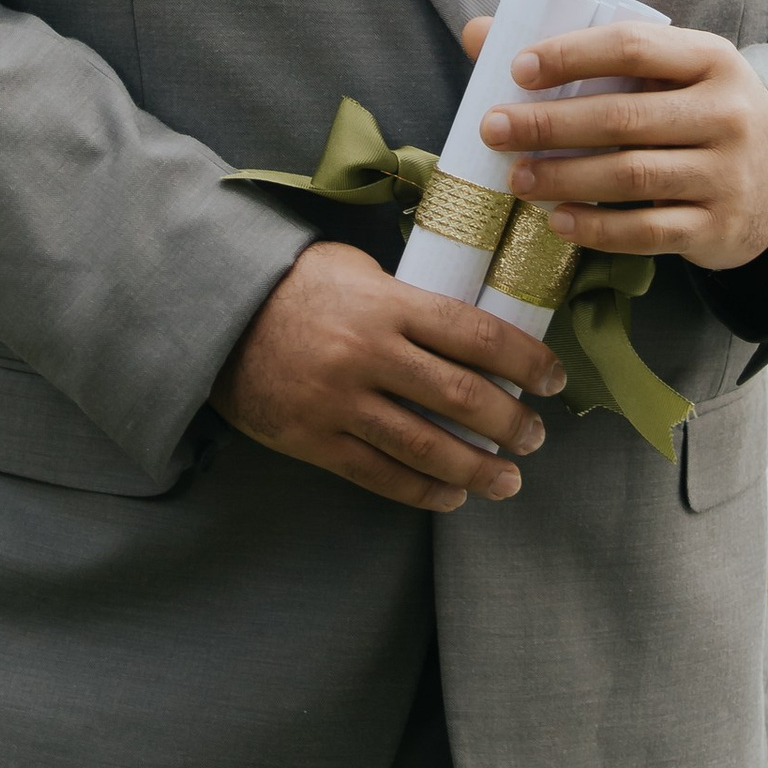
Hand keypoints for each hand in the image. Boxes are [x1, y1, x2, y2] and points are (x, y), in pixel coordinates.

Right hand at [212, 239, 562, 513]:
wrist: (214, 314)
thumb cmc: (294, 286)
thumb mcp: (356, 271)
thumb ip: (409, 300)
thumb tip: (471, 333)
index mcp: (386, 304)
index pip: (476, 335)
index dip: (526, 361)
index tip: (553, 380)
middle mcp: (367, 354)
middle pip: (460, 397)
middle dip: (510, 424)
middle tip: (535, 436)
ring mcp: (339, 402)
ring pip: (425, 448)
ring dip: (477, 470)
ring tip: (508, 480)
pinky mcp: (314, 440)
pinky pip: (380, 476)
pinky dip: (424, 492)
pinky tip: (452, 496)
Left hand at [468, 12, 767, 272]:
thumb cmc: (699, 113)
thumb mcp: (667, 74)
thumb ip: (584, 54)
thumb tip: (477, 32)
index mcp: (711, 59)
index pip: (633, 48)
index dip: (572, 56)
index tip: (518, 69)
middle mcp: (726, 113)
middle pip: (624, 117)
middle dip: (549, 123)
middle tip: (493, 129)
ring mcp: (727, 174)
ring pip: (632, 175)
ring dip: (565, 177)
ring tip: (516, 178)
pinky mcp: (718, 228)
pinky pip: (648, 231)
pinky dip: (597, 228)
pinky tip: (558, 220)